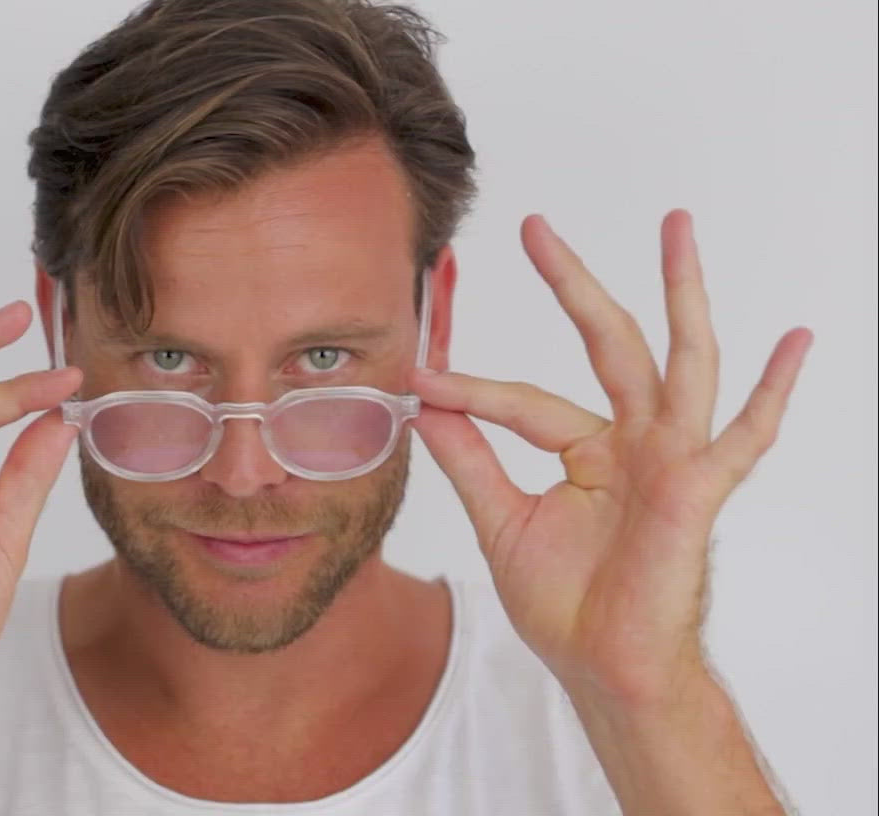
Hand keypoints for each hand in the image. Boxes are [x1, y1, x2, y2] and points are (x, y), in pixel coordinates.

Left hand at [409, 210, 811, 704]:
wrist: (604, 669)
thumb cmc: (568, 604)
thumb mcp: (500, 521)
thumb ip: (469, 460)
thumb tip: (425, 407)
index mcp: (586, 450)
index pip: (521, 400)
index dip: (468, 389)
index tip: (418, 375)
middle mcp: (632, 442)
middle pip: (604, 345)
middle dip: (572, 284)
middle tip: (535, 227)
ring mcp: (671, 459)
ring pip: (680, 360)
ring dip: (679, 293)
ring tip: (677, 229)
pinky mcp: (698, 490)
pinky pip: (745, 437)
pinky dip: (772, 390)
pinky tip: (795, 341)